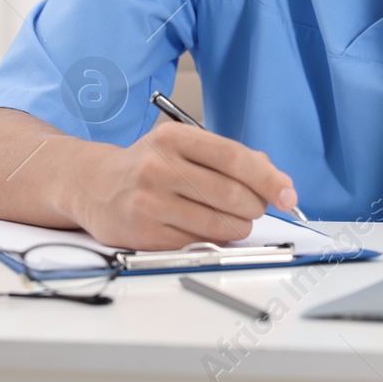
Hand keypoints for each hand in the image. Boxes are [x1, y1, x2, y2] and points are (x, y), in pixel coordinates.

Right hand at [73, 120, 297, 249]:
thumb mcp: (185, 146)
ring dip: (237, 226)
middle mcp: (159, 167)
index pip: (235, 159)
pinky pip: (199, 243)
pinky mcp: (144, 233)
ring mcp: (150, 202)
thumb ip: (231, 158)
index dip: (268, 179)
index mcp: (175, 138)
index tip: (287, 194)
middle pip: (232, 195)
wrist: (94, 185)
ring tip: (229, 218)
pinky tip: (202, 227)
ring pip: (220, 224)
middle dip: (254, 206)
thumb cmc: (150, 165)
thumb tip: (277, 180)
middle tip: (252, 207)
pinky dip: (212, 239)